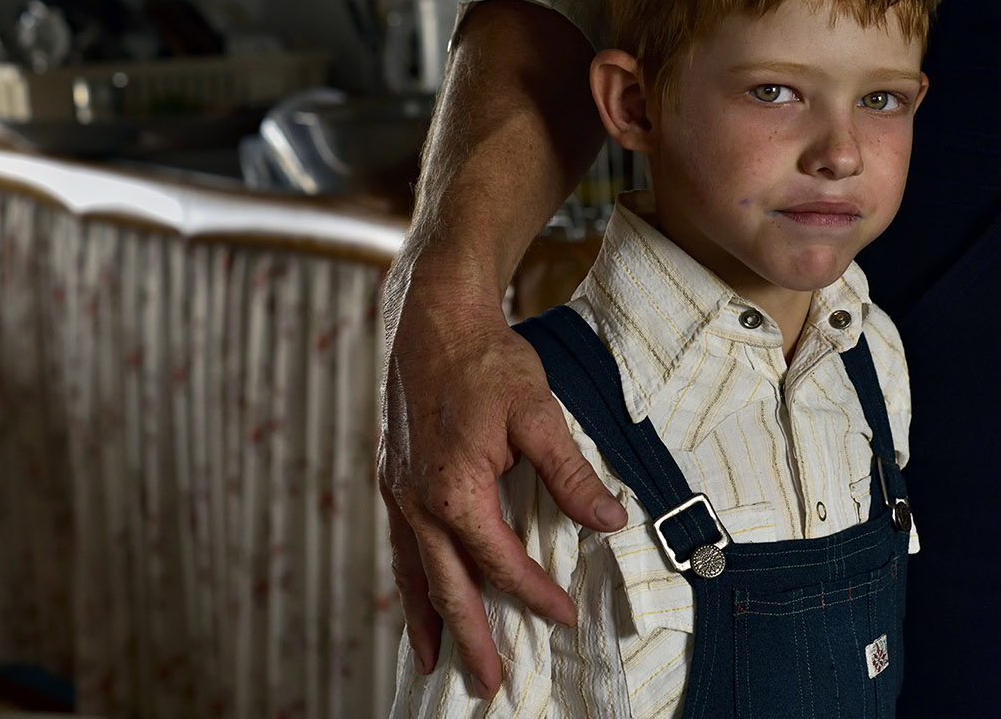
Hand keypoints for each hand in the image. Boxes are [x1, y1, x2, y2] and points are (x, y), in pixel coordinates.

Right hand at [378, 263, 626, 695]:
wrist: (431, 318)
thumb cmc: (485, 359)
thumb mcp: (539, 414)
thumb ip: (571, 475)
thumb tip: (609, 522)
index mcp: (453, 491)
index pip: (500, 562)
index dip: (534, 594)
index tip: (563, 616)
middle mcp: (416, 502)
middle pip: (446, 589)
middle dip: (468, 641)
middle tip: (486, 686)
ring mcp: (397, 494)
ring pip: (412, 575)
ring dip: (426, 624)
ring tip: (433, 665)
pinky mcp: (392, 480)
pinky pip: (399, 549)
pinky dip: (407, 584)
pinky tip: (416, 597)